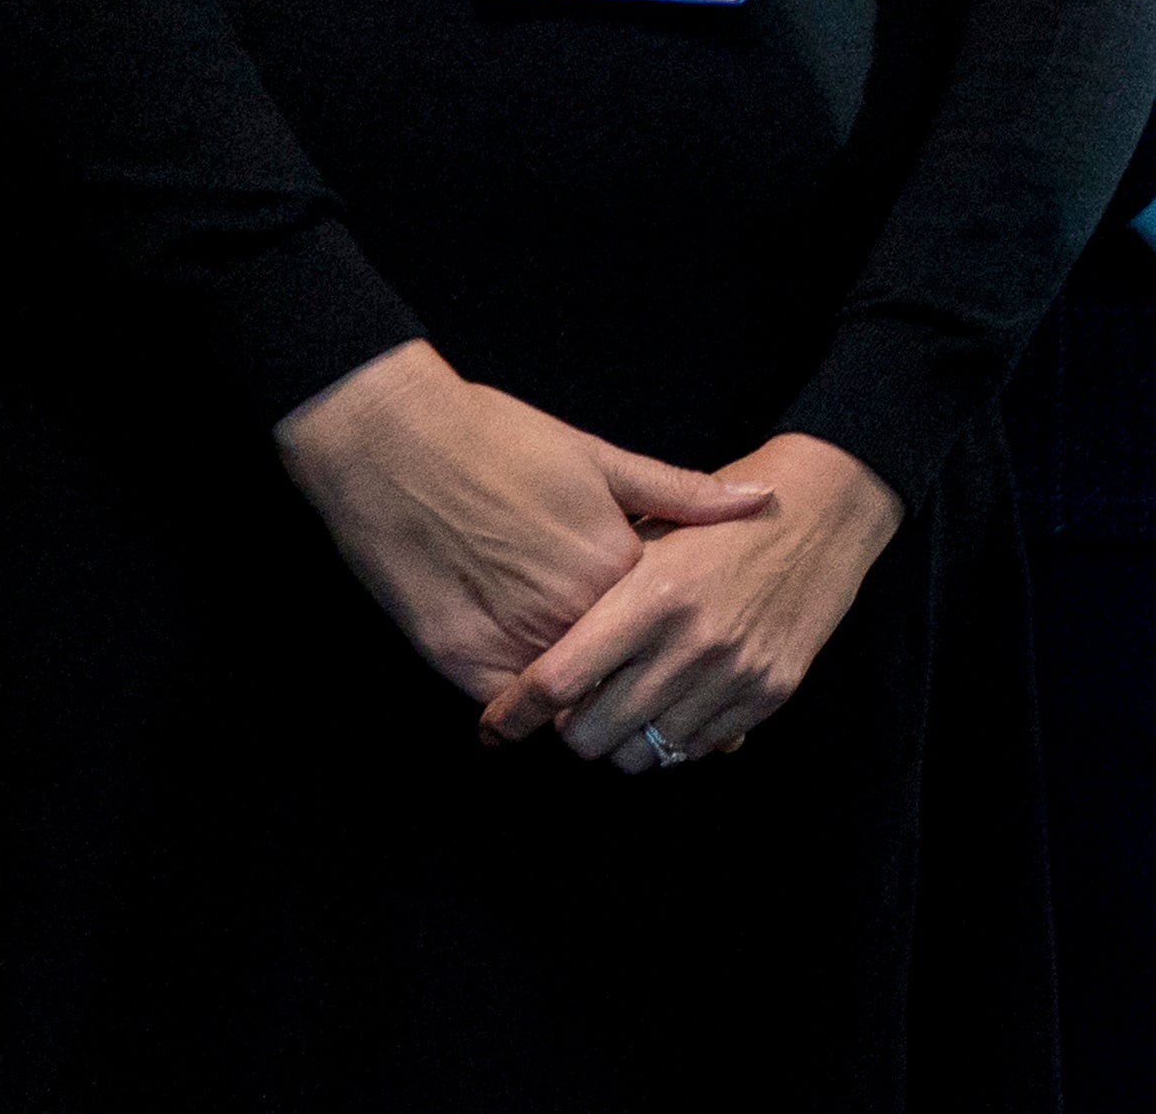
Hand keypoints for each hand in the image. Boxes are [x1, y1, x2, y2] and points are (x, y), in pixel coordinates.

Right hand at [277, 340, 778, 702]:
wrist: (392, 443)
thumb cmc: (499, 440)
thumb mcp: (599, 458)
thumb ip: (680, 495)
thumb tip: (763, 500)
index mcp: (615, 564)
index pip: (673, 631)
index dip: (685, 644)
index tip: (697, 654)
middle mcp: (569, 611)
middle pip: (626, 677)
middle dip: (645, 690)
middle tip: (661, 702)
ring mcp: (510, 640)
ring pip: (569, 705)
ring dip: (589, 711)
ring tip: (607, 715)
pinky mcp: (455, 658)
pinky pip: (508, 708)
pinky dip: (526, 714)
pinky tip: (538, 706)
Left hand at [479, 433, 900, 771]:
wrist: (827, 508)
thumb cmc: (725, 519)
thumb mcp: (654, 532)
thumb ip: (598, 593)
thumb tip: (537, 657)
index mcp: (650, 596)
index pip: (555, 683)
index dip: (513, 715)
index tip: (494, 727)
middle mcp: (690, 642)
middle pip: (591, 734)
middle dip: (570, 731)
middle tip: (573, 711)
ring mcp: (734, 673)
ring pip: (643, 753)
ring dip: (623, 742)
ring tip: (627, 711)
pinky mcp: (770, 691)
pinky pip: (700, 749)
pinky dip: (677, 739)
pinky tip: (676, 704)